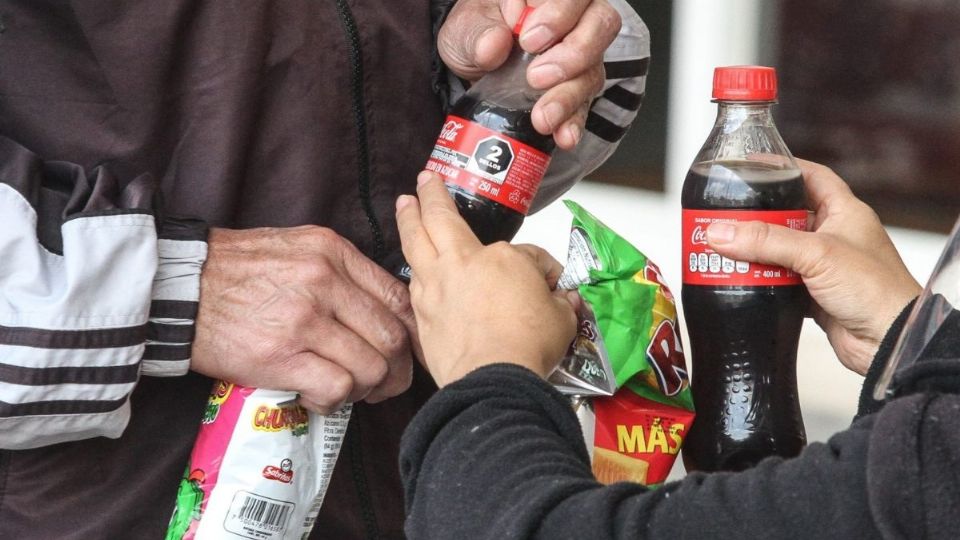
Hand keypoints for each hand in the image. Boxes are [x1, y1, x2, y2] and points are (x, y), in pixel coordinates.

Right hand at [192, 226, 417, 412]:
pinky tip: (317, 397)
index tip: (409, 352)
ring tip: (348, 391)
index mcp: (333, 252)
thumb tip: (380, 310)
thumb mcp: (297, 248)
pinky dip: (334, 401)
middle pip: (391, 337)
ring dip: (367, 389)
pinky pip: (335, 388)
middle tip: (385, 384)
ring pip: (370, 367)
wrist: (178, 286)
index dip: (412, 332)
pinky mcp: (279, 356)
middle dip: (397, 370)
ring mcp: (303, 320)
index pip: (397, 297)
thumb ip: (341, 272)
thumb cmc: (236, 270)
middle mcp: (324, 282)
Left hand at [395, 171, 577, 385]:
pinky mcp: (421, 317)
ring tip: (404, 210)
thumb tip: (564, 300)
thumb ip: (560, 302)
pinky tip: (413, 269)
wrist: (492, 381)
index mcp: (501, 258)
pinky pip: (413, 285)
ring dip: (408, 223)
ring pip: (414, 245)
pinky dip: (413, 271)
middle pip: (437, 218)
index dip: (542, 267)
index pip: (525, 252)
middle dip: (430, 194)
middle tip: (424, 180)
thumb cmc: (527, 346)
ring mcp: (435, 289)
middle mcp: (460, 264)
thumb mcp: (561, 318)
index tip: (550, 283)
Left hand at [439, 0, 620, 149]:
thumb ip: (477, 32)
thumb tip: (492, 45)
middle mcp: (575, 18)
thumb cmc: (476, 33)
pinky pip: (586, 106)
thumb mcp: (464, 27)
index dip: (558, 14)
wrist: (474, 67)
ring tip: (543, 117)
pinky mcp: (577, 89)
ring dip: (569, 97)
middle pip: (601, 24)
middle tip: (537, 77)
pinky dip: (574, 123)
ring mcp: (581, 55)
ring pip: (594, 69)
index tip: (529, 39)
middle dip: (573, 54)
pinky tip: (562, 135)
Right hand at [705, 159, 921, 374]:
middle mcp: (834, 236)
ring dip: (754, 252)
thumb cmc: (876, 291)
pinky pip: (778, 281)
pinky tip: (740, 278)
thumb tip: (721, 232)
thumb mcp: (817, 254)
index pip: (813, 176)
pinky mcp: (812, 294)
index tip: (754, 164)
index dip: (785, 167)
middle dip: (757, 216)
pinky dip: (760, 280)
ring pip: (779, 250)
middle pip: (786, 216)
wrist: (889, 342)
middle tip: (727, 213)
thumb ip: (766, 241)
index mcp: (845, 213)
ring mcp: (823, 266)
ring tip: (724, 246)